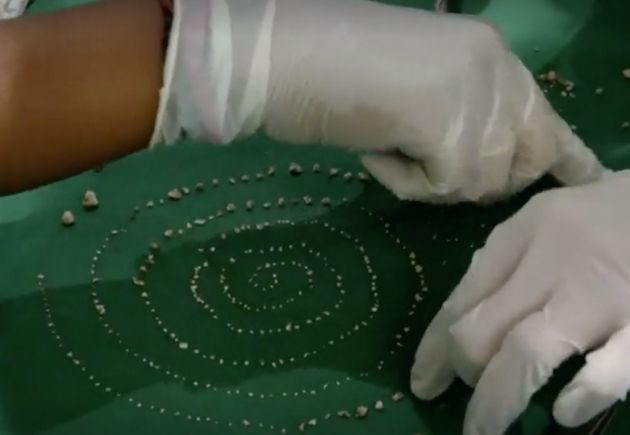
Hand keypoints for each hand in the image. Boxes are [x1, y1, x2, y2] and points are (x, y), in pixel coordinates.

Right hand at [155, 0, 603, 202]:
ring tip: (387, 142)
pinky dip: (403, 183)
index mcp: (488, 54)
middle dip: (486, 180)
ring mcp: (475, 96)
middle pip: (526, 157)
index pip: (543, 114)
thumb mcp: (415, 86)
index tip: (584, 178)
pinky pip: (441, 189)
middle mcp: (495, 70)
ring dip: (430, 179)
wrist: (282, 55)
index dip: (561, 154)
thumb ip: (460, 112)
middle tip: (431, 165)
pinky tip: (376, 148)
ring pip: (481, 183)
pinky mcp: (448, 127)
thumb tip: (483, 160)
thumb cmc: (330, 66)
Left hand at [410, 171, 629, 433]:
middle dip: (461, 372)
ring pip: (527, 351)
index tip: (424, 380)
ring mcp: (601, 296)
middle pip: (482, 328)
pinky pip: (610, 369)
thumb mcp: (544, 219)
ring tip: (485, 427)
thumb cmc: (606, 214)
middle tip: (464, 397)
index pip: (462, 298)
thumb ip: (504, 261)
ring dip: (497, 398)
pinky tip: (564, 412)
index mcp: (522, 234)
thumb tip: (463, 313)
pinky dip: (583, 394)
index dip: (435, 347)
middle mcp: (552, 263)